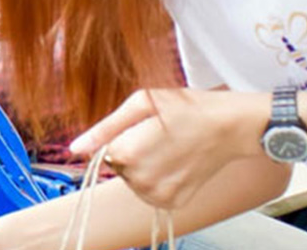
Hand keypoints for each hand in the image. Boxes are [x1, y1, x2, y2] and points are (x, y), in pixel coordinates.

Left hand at [69, 89, 269, 209]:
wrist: (231, 126)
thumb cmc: (187, 107)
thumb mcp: (143, 103)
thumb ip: (105, 127)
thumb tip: (75, 148)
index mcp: (129, 152)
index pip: (104, 152)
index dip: (120, 137)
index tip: (143, 127)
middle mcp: (143, 180)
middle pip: (117, 168)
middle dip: (130, 151)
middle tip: (158, 135)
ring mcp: (160, 195)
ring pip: (132, 182)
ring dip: (143, 167)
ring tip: (168, 148)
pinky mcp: (175, 203)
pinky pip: (150, 194)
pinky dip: (157, 180)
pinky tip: (175, 163)